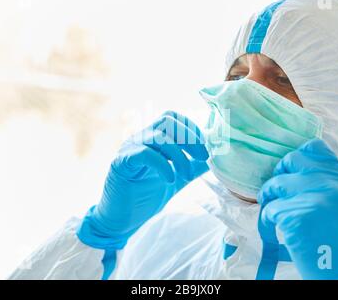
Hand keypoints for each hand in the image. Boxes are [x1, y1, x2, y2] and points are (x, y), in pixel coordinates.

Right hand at [77, 111, 208, 249]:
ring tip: (187, 175)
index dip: (192, 128)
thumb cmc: (146, 196)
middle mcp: (140, 138)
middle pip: (167, 120)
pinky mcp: (121, 163)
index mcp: (153, 138)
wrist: (122, 219)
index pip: (173, 117)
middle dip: (190, 137)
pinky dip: (162, 164)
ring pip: (158, 136)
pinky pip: (144, 153)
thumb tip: (217, 157)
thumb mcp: (177, 178)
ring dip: (179, 155)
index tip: (206, 148)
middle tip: (203, 157)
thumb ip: (194, 166)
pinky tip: (170, 179)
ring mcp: (129, 148)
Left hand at [258, 139, 337, 279]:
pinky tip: (274, 231)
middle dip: (278, 176)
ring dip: (268, 199)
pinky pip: (269, 210)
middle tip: (276, 193)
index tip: (290, 172)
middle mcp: (329, 183)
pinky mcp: (297, 216)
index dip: (296, 158)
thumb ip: (322, 180)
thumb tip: (290, 166)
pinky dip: (266, 222)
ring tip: (274, 214)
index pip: (313, 147)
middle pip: (290, 160)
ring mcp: (313, 197)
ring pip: (274, 184)